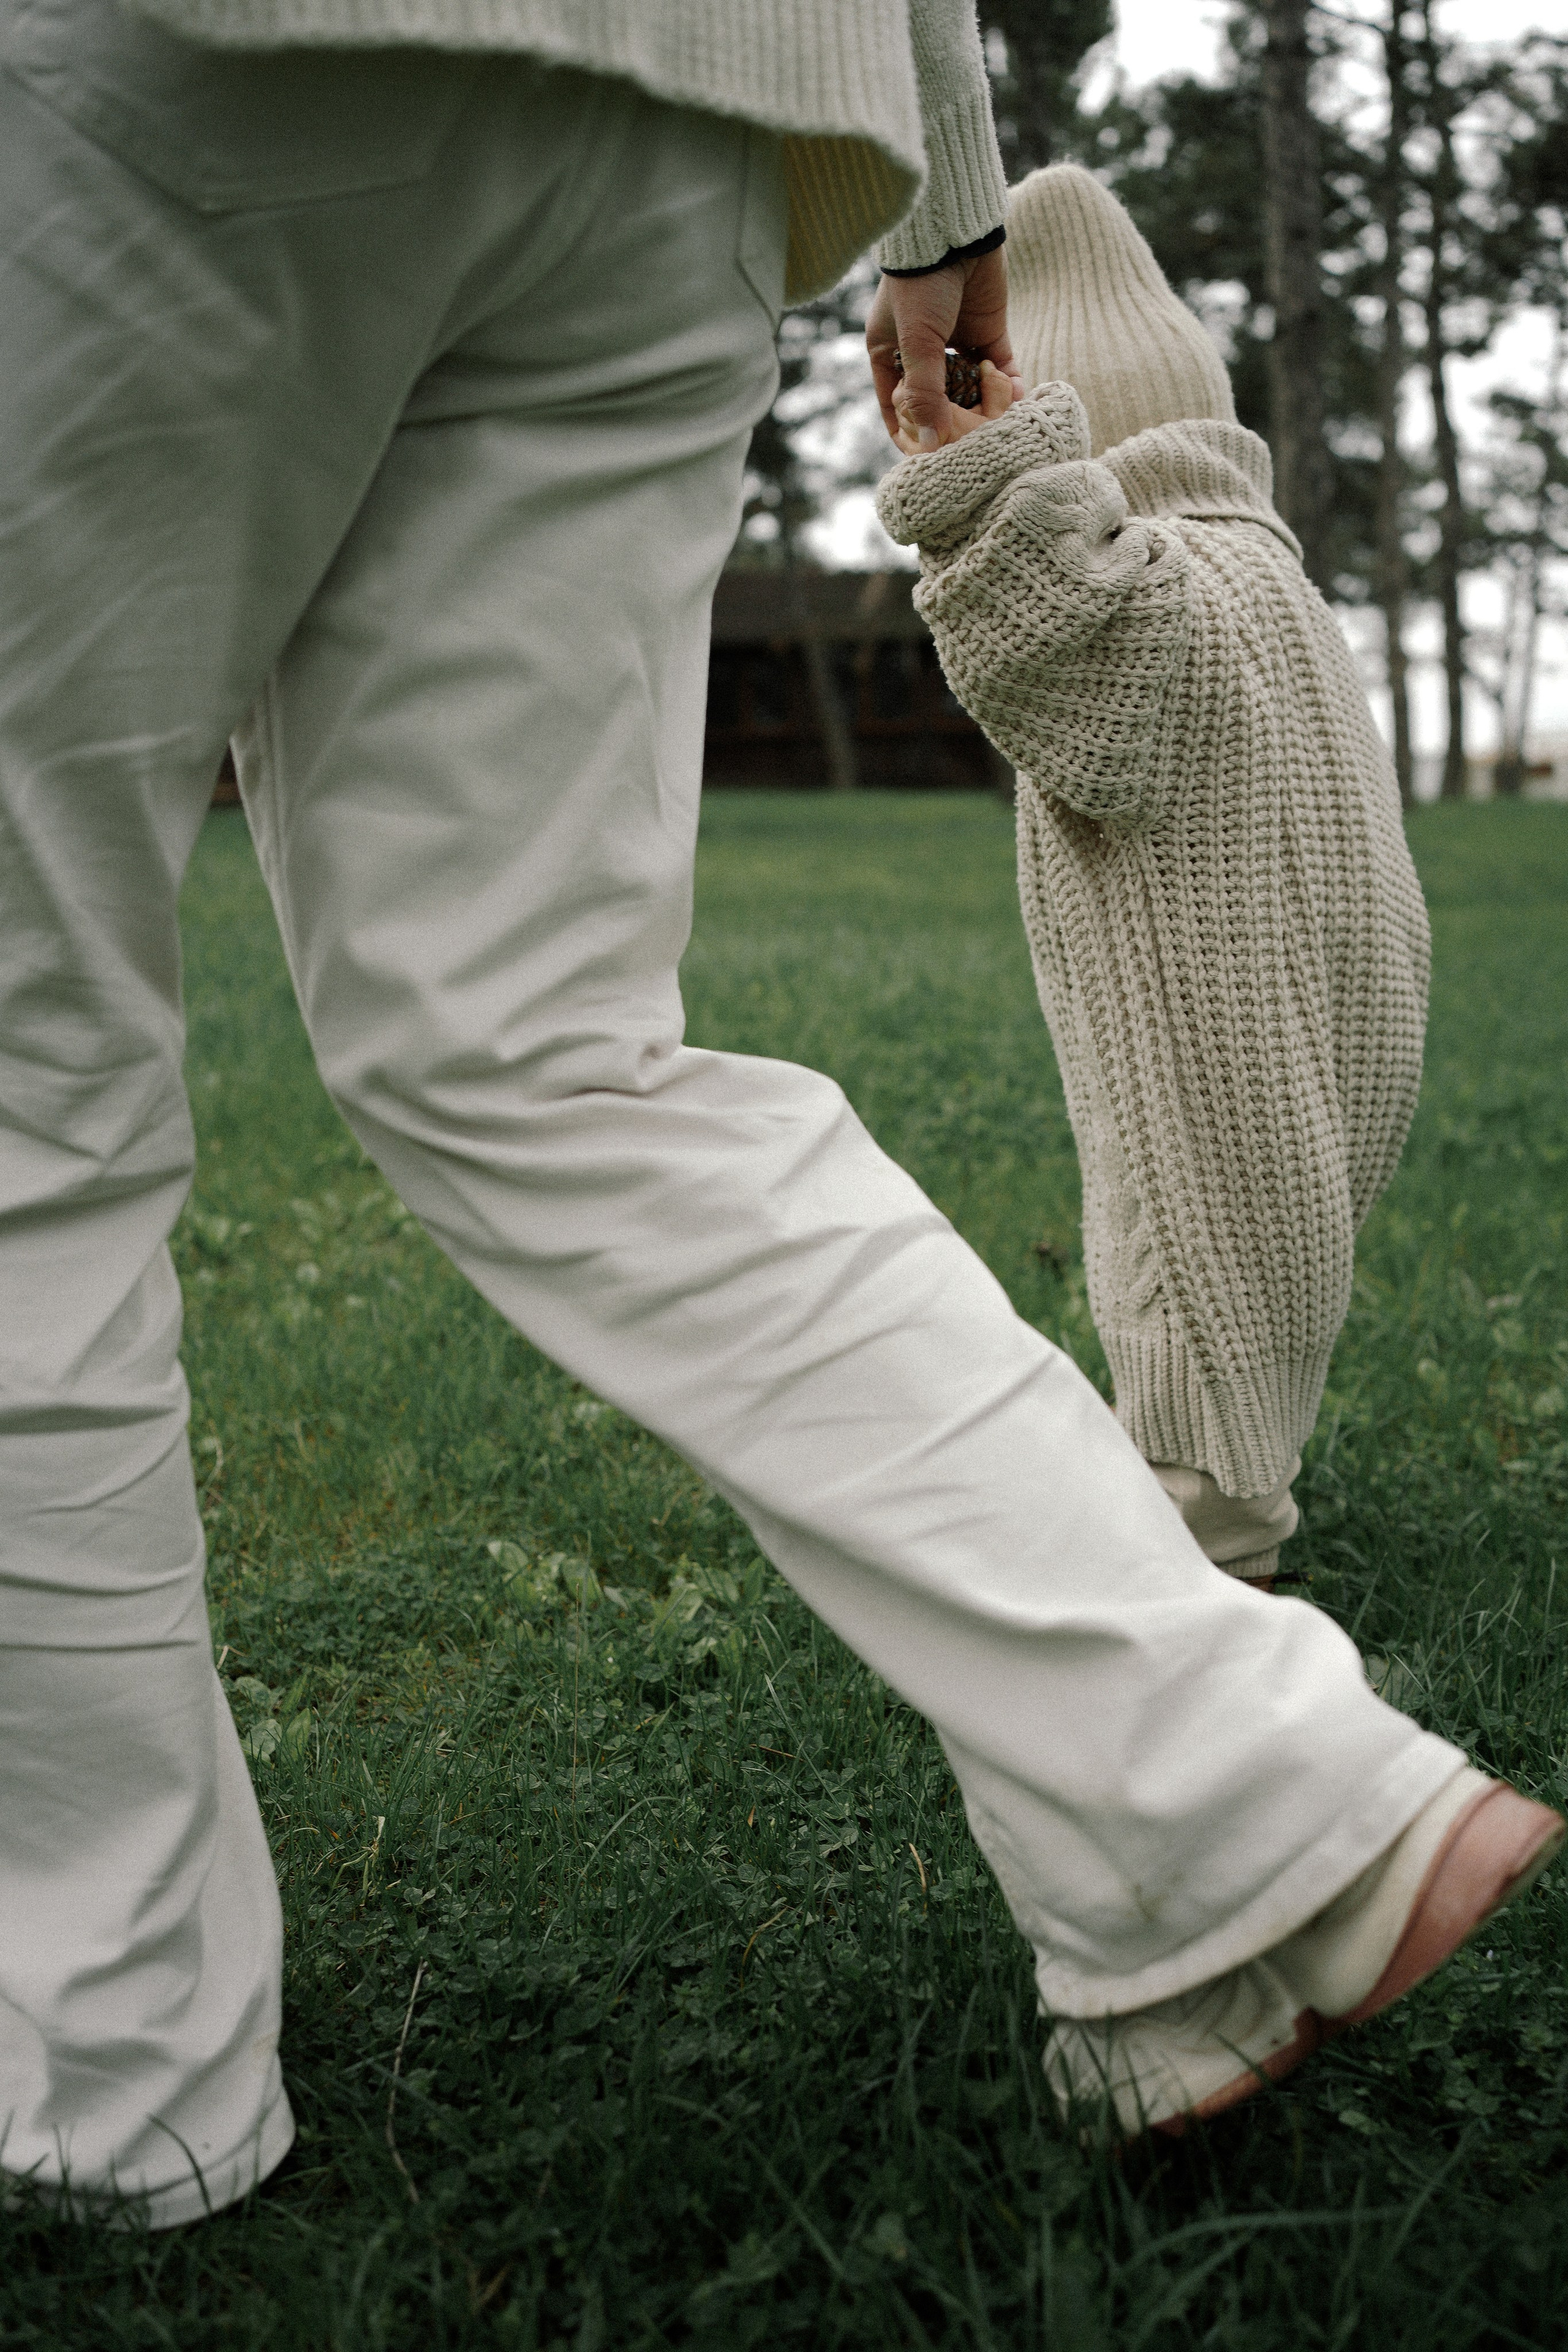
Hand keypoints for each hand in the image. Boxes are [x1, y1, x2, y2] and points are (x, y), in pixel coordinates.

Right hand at [866, 247, 1023, 453]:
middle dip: (955, 424)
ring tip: (998, 419)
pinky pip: (999, 371)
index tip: (930, 458)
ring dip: (986, 407)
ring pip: (971, 391)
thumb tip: (931, 446)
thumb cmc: (922, 284)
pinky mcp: (989, 333)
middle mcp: (922, 354)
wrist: (955, 232)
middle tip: (972, 440)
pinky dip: (1009, 385)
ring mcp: (957, 344)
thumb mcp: (917, 342)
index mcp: (890, 355)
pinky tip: (1016, 393)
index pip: (897, 408)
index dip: (911, 436)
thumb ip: (924, 394)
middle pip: (938, 405)